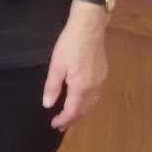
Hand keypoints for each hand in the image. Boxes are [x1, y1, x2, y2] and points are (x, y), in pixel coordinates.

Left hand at [42, 3, 108, 130]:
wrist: (89, 26)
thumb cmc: (70, 44)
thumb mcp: (56, 66)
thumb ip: (52, 87)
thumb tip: (48, 105)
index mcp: (81, 87)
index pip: (72, 111)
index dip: (63, 120)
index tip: (54, 125)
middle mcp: (94, 86)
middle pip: (84, 109)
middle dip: (72, 119)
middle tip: (61, 125)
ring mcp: (101, 79)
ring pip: (92, 102)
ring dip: (81, 111)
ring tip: (70, 115)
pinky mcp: (103, 71)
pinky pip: (96, 93)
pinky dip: (87, 101)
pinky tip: (80, 98)